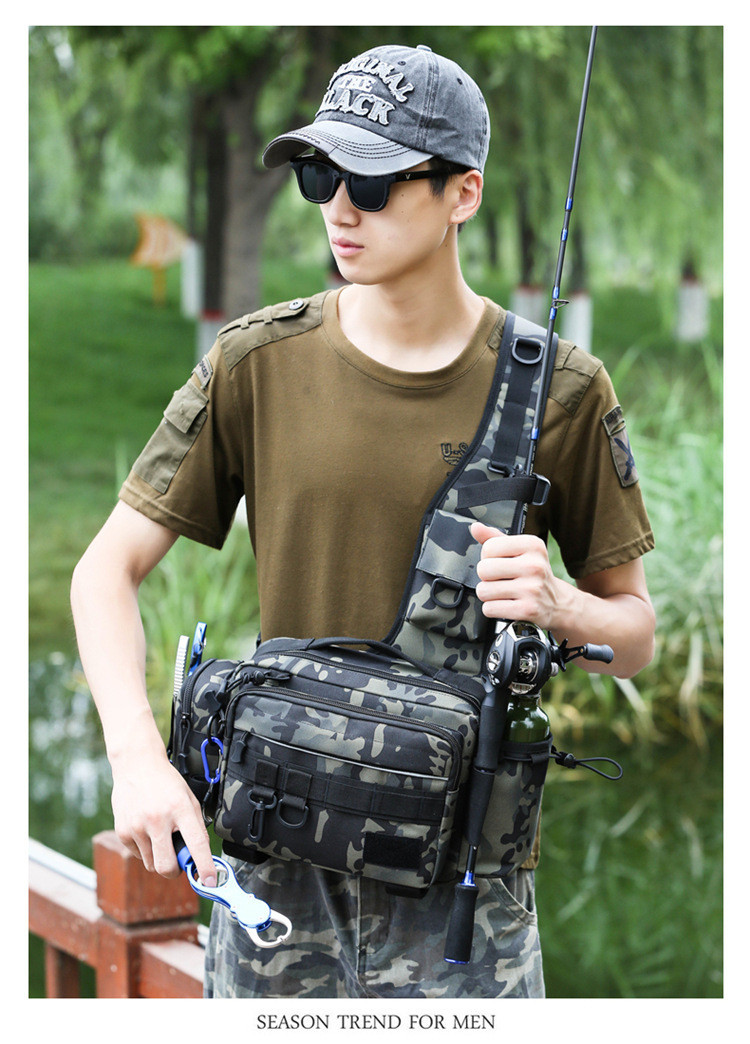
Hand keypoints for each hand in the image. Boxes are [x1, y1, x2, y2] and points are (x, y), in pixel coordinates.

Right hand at [110, 748, 216, 886]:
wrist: (136, 766)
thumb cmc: (166, 784)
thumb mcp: (188, 799)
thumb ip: (195, 828)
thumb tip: (200, 858)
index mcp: (180, 808)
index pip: (196, 844)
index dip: (205, 866)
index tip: (209, 882)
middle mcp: (158, 819)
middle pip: (167, 867)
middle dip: (175, 871)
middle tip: (179, 861)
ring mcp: (138, 826)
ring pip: (152, 864)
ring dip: (159, 857)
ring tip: (160, 834)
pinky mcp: (123, 832)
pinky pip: (138, 855)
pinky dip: (146, 849)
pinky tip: (146, 829)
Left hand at [471, 521, 561, 628]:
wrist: (556, 602)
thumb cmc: (532, 573)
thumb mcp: (519, 551)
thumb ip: (495, 538)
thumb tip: (475, 527)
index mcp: (533, 545)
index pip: (489, 547)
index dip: (488, 557)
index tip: (500, 563)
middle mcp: (534, 566)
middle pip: (483, 569)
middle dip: (486, 577)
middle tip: (501, 580)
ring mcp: (532, 589)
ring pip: (483, 590)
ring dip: (488, 594)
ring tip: (503, 592)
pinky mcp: (527, 610)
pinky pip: (489, 608)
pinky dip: (492, 609)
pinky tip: (506, 604)